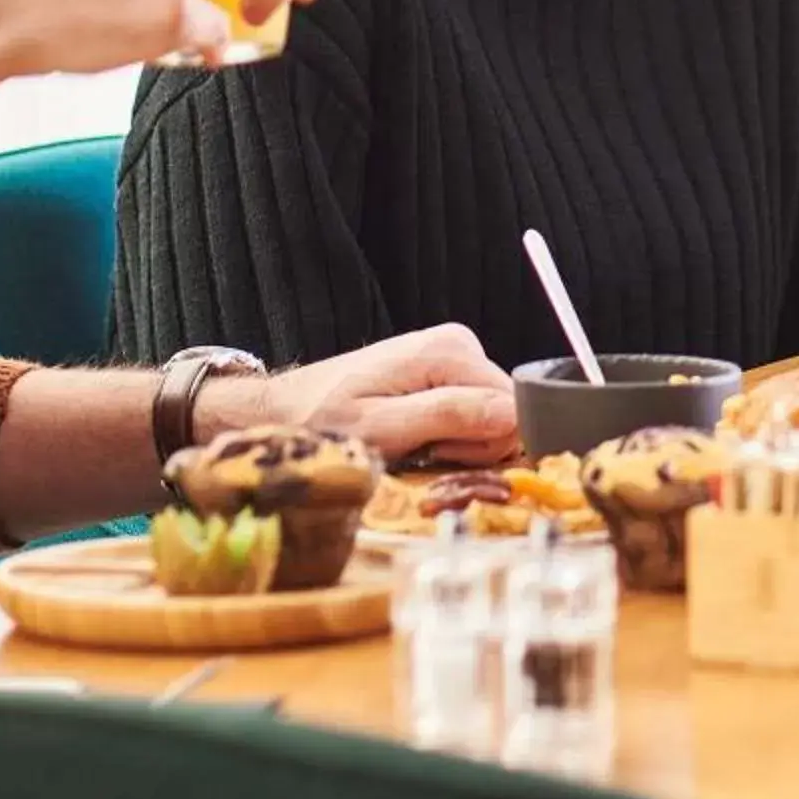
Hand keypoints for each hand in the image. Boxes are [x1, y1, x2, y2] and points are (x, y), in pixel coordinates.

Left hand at [220, 324, 520, 467]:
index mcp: (451, 350)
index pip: (513, 408)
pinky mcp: (444, 372)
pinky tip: (418, 438)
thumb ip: (450, 416)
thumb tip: (514, 415)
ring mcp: (453, 357)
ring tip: (414, 445)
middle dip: (471, 444)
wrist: (283, 409)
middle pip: (504, 412)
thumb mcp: (382, 428)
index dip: (485, 444)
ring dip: (459, 443)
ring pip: (491, 418)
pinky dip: (450, 436)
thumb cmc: (323, 421)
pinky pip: (473, 414)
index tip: (441, 454)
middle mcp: (461, 345)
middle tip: (421, 451)